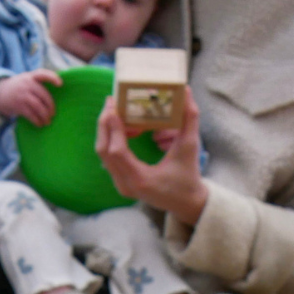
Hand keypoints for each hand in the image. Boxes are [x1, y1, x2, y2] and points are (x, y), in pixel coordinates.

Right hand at [0, 71, 60, 125]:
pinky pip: (31, 115)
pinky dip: (37, 121)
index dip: (53, 78)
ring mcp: (22, 94)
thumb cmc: (17, 88)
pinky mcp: (18, 105)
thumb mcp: (25, 80)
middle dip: (50, 107)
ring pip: (39, 106)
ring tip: (47, 121)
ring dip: (45, 116)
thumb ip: (37, 84)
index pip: (43, 74)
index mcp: (30, 76)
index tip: (61, 84)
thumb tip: (53, 99)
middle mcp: (26, 84)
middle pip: (44, 96)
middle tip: (53, 114)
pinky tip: (40, 124)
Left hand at [95, 90, 209, 228]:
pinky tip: (123, 127)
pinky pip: (108, 158)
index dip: (113, 127)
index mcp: (141, 179)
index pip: (117, 151)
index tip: (114, 107)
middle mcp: (127, 185)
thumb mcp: (191, 146)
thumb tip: (186, 90)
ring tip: (118, 112)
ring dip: (107, 130)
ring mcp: (121, 186)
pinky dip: (112, 140)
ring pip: (103, 154)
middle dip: (104, 123)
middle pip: (103, 150)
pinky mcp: (121, 183)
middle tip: (111, 101)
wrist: (186, 204)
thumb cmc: (189, 177)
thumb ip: (190, 118)